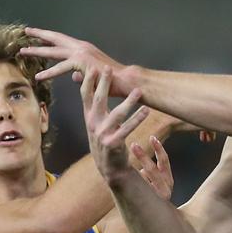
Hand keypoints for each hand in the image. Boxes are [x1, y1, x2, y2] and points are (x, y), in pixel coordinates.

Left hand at [22, 28, 128, 91]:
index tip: (37, 35)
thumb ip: (81, 75)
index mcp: (84, 49)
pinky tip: (39, 76)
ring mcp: (81, 53)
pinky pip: (61, 67)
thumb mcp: (92, 76)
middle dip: (39, 35)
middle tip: (26, 32)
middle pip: (56, 39)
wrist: (125, 81)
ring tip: (23, 52)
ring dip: (37, 51)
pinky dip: (49, 72)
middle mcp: (81, 47)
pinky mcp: (81, 63)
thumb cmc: (112, 80)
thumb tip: (73, 77)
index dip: (49, 37)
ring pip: (54, 51)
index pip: (62, 41)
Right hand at [81, 67, 147, 183]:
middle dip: (102, 83)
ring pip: (117, 114)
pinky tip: (146, 110)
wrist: (109, 166)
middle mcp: (93, 124)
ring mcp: (102, 134)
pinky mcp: (113, 143)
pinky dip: (137, 119)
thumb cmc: (105, 139)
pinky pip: (127, 128)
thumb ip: (94, 105)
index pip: (85, 95)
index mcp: (89, 117)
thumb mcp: (96, 122)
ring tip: (138, 91)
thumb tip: (90, 88)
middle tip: (107, 68)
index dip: (88, 81)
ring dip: (128, 102)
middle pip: (98, 100)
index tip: (92, 66)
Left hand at [130, 136, 173, 200]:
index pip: (165, 162)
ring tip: (128, 165)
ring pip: (144, 179)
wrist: (157, 223)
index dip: (159, 149)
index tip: (152, 138)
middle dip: (142, 156)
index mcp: (168, 181)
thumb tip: (137, 150)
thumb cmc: (152, 198)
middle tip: (133, 145)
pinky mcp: (150, 204)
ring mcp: (157, 197)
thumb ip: (150, 170)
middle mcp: (166, 189)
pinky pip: (138, 189)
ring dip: (136, 170)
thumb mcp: (155, 182)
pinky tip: (130, 182)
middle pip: (153, 169)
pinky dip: (134, 183)